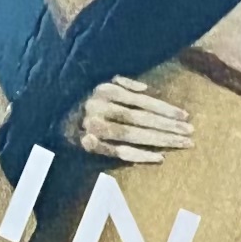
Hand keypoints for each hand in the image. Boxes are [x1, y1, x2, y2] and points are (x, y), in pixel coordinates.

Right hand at [69, 74, 194, 162]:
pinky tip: (160, 158)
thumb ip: (122, 83)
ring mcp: (92, 127)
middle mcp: (99, 107)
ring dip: (160, 141)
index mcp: (105, 90)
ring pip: (133, 135)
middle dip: (168, 126)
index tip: (186, 117)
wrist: (50, 120)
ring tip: (182, 144)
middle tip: (190, 133)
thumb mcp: (99, 85)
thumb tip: (146, 88)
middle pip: (140, 119)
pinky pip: (118, 153)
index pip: (142, 102)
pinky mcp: (87, 146)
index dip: (165, 109)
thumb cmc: (82, 102)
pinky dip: (140, 155)